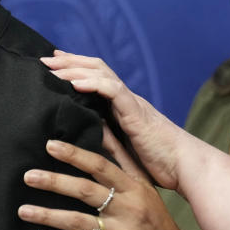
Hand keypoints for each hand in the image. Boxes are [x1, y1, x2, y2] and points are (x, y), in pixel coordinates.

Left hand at [17, 127, 213, 229]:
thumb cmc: (155, 217)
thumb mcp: (144, 184)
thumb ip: (121, 156)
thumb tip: (103, 124)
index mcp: (133, 187)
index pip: (100, 166)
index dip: (75, 155)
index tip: (50, 145)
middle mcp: (128, 209)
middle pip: (86, 191)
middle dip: (54, 182)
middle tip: (28, 176)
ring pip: (81, 222)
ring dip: (49, 216)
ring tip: (23, 210)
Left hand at [40, 50, 183, 189]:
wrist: (186, 168)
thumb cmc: (157, 162)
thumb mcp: (123, 147)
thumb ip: (106, 136)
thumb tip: (82, 134)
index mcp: (121, 105)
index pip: (95, 76)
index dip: (74, 66)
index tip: (52, 63)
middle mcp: (126, 99)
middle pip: (95, 68)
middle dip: (69, 62)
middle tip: (44, 61)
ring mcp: (132, 104)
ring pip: (102, 74)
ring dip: (75, 69)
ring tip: (53, 69)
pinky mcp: (137, 114)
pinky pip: (114, 91)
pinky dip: (94, 84)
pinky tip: (75, 84)